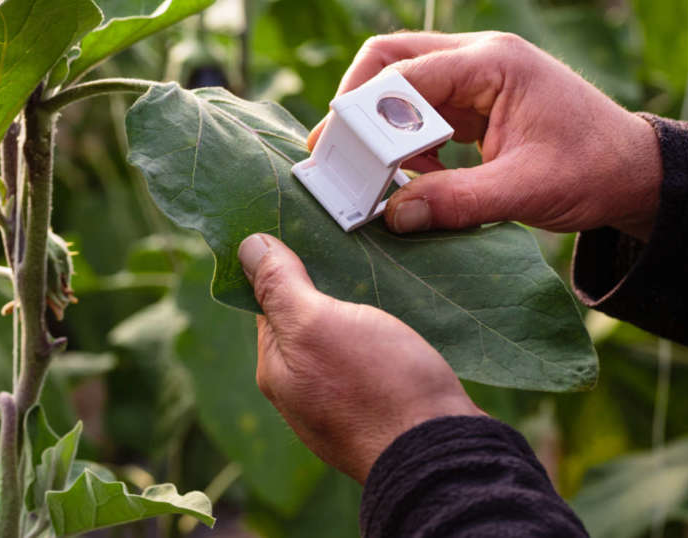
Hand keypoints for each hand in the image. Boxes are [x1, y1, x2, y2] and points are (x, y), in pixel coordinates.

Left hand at [238, 233, 484, 483]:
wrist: (441, 455)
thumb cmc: (375, 386)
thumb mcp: (317, 323)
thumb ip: (280, 287)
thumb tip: (246, 248)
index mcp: (277, 369)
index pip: (270, 303)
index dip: (288, 266)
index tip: (312, 231)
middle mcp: (302, 390)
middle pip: (307, 322)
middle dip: (327, 287)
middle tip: (355, 248)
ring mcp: (341, 405)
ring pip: (343, 340)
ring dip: (359, 311)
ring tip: (384, 275)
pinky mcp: (380, 410)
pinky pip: (371, 361)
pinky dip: (381, 336)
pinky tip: (403, 318)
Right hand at [310, 32, 661, 239]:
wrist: (636, 172)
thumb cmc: (593, 171)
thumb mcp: (525, 190)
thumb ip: (457, 202)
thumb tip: (393, 216)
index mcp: (492, 62)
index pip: (405, 73)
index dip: (363, 114)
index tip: (337, 155)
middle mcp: (478, 57)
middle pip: (390, 60)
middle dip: (356, 106)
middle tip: (332, 152)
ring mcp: (475, 77)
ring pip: (399, 85)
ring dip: (381, 128)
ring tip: (381, 175)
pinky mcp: (474, 102)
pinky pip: (420, 112)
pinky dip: (406, 143)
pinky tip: (417, 177)